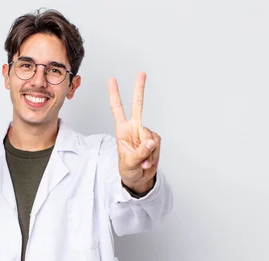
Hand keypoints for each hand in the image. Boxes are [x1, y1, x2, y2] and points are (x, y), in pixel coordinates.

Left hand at [108, 72, 160, 192]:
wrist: (140, 178)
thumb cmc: (129, 169)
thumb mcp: (130, 162)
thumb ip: (140, 152)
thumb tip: (151, 142)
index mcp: (122, 130)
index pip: (117, 109)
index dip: (114, 95)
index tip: (112, 80)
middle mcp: (134, 128)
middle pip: (138, 106)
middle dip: (139, 89)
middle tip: (142, 73)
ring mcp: (145, 133)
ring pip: (150, 137)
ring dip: (147, 153)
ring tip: (142, 162)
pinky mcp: (155, 140)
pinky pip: (156, 145)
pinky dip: (153, 156)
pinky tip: (148, 160)